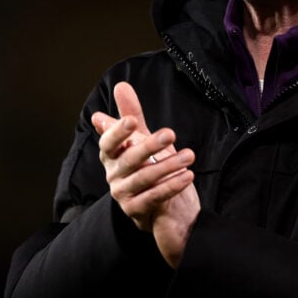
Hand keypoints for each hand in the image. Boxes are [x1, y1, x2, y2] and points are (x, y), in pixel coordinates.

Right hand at [91, 81, 199, 267]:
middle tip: (171, 133)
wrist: (162, 211)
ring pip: (144, 178)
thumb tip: (121, 85)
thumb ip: (132, 115)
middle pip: (129, 159)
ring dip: (168, 165)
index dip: (118, 131)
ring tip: (190, 155)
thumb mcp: (142, 140)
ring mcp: (123, 195)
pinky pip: (153, 198)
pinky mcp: (135, 212)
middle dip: (150, 145)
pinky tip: (188, 175)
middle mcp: (113, 176)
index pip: (108, 142)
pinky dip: (171, 186)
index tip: (133, 121)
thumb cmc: (149, 169)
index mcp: (112, 156)